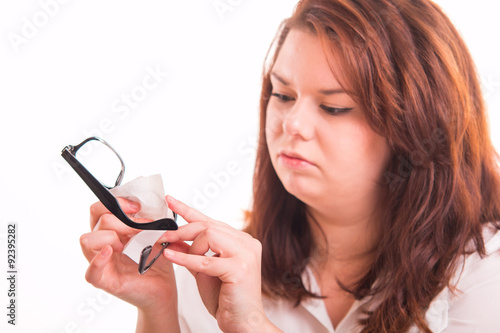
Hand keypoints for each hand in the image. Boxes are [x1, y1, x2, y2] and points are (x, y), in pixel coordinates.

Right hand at [80, 198, 185, 316]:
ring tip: (125, 245)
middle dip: (122, 221)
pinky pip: (91, 272)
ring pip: (87, 240)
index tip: (136, 208)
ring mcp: (102, 263)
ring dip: (109, 236)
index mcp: (112, 231)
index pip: (100, 209)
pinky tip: (110, 252)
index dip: (116, 203)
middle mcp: (103, 244)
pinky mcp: (105, 281)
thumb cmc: (157, 261)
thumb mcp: (154, 235)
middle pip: (98, 220)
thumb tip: (147, 206)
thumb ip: (147, 221)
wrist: (164, 286)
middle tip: (141, 230)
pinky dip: (98, 260)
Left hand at [161, 196, 278, 332]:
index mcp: (241, 240)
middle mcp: (247, 243)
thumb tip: (172, 237)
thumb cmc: (226, 298)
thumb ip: (192, 252)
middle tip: (162, 236)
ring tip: (175, 255)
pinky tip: (170, 256)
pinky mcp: (239, 268)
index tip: (170, 201)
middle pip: (208, 225)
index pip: (211, 220)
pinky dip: (185, 258)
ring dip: (187, 246)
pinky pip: (206, 259)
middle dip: (182, 229)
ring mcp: (246, 254)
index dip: (188, 210)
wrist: (243, 323)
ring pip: (208, 234)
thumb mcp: (204, 270)